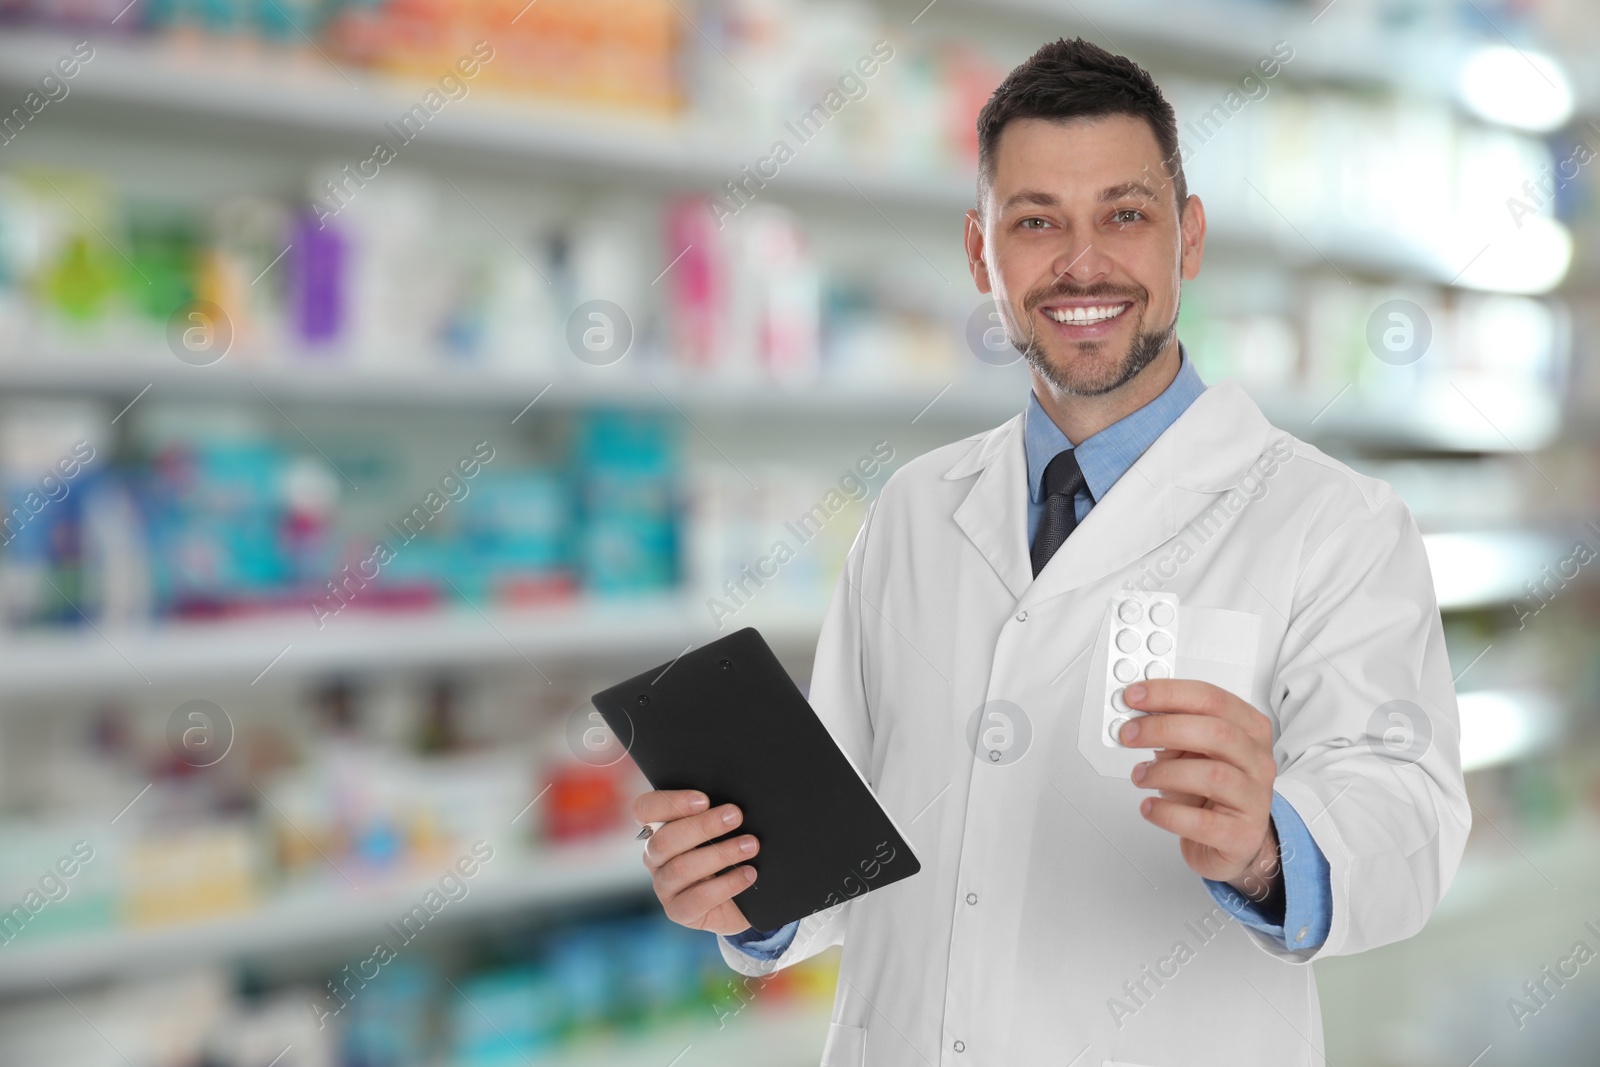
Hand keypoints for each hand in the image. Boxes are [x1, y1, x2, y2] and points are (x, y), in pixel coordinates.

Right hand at [632, 789, 761, 935]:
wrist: (737, 901)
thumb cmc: (725, 855)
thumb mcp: (717, 830)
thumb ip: (713, 814)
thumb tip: (730, 805)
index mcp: (657, 829)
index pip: (644, 809)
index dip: (670, 803)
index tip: (704, 800)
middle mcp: (654, 858)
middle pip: (664, 840)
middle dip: (704, 825)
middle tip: (736, 816)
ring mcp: (663, 887)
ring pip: (682, 868)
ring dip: (720, 853)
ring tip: (750, 846)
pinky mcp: (678, 911)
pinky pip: (699, 898)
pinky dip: (727, 883)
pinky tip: (748, 873)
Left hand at [1118, 680, 1283, 900]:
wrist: (1235, 840)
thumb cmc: (1212, 791)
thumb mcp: (1194, 752)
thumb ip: (1171, 731)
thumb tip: (1135, 718)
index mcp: (1249, 729)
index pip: (1212, 699)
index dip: (1169, 693)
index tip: (1134, 696)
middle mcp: (1257, 760)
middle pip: (1216, 732)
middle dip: (1164, 728)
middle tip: (1129, 734)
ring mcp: (1254, 798)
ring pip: (1213, 775)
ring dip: (1165, 772)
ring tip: (1140, 775)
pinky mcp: (1242, 834)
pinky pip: (1203, 822)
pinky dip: (1168, 812)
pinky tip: (1150, 807)